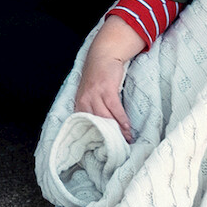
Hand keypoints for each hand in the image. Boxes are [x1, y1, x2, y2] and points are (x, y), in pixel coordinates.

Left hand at [74, 22, 145, 142]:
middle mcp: (84, 100)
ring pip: (105, 118)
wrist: (102, 56)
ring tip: (126, 140)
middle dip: (106, 137)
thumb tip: (100, 127)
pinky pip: (114, 108)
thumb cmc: (97, 78)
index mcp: (79, 103)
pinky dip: (121, 120)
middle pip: (95, 123)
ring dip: (117, 131)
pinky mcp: (105, 89)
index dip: (92, 137)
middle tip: (117, 149)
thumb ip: (91, 108)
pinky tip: (127, 128)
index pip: (83, 124)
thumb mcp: (89, 94)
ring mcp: (94, 95)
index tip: (100, 149)